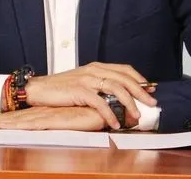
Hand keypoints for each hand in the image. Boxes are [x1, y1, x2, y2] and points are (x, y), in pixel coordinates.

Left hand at [0, 106, 113, 130]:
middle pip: (9, 120)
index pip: (14, 119)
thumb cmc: (87, 114)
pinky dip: (15, 127)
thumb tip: (43, 129)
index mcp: (40, 115)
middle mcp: (38, 114)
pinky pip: (30, 125)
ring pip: (14, 122)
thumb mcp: (67, 122)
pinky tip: (2, 129)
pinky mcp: (52, 121)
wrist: (102, 108)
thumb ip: (55, 124)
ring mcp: (43, 117)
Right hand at [23, 62, 156, 129]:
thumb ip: (98, 85)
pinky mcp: (79, 91)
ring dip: (130, 103)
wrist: (38, 89)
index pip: (124, 69)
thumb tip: (117, 97)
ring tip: (137, 115)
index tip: (150, 89)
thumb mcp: (81, 82)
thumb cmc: (59, 89)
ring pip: (116, 89)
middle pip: (124, 79)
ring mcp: (86, 80)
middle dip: (141, 92)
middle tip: (152, 103)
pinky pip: (100, 103)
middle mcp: (93, 71)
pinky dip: (110, 114)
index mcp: (95, 67)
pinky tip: (115, 123)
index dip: (139, 79)